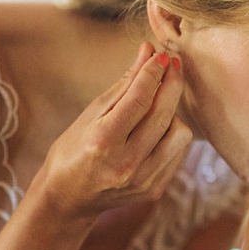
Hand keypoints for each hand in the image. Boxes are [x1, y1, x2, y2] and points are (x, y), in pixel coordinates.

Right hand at [36, 41, 191, 219]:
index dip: (153, 72)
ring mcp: (143, 180)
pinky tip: (157, 127)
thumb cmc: (75, 149)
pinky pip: (178, 152)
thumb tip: (147, 51)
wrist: (68, 198)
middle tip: (172, 64)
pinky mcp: (155, 189)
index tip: (161, 55)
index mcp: (103, 142)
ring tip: (156, 107)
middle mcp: (125, 164)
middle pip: (163, 115)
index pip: (139, 99)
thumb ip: (124, 84)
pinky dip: (171, 134)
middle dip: (172, 83)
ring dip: (172, 113)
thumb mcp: (91, 114)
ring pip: (180, 133)